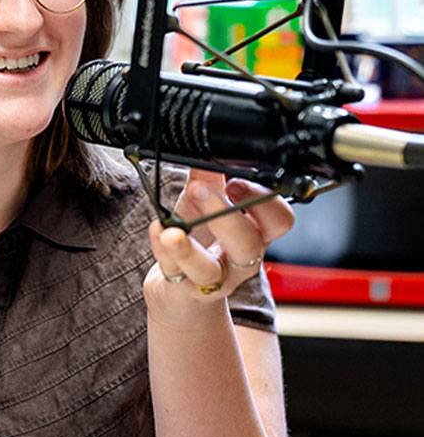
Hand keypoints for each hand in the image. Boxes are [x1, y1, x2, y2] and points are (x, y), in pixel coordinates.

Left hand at [145, 169, 293, 312]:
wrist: (181, 292)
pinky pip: (174, 272)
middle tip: (201, 191)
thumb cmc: (200, 241)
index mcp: (256, 233)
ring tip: (172, 230)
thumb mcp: (205, 202)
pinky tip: (157, 230)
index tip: (236, 180)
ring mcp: (213, 279)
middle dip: (226, 216)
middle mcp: (241, 260)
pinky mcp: (184, 291)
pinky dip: (162, 250)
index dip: (264, 200)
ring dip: (188, 247)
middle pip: (248, 244)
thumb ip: (208, 174)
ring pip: (209, 270)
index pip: (279, 220)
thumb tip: (207, 144)